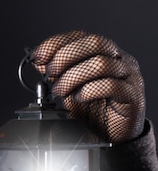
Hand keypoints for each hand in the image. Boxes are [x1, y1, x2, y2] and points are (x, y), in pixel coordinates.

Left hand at [30, 30, 145, 142]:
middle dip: (64, 57)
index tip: (37, 56)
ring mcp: (128, 76)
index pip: (80, 36)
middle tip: (50, 74)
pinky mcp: (132, 95)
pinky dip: (89, 90)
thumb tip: (38, 59)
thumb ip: (55, 73)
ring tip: (60, 91)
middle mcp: (119, 60)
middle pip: (94, 43)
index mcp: (103, 53)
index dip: (56, 43)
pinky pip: (111, 86)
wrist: (111, 135)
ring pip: (101, 63)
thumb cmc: (93, 109)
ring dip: (73, 77)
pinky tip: (79, 98)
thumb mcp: (68, 88)